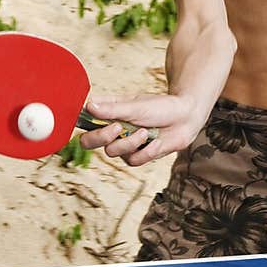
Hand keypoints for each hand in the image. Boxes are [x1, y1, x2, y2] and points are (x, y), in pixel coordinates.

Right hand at [80, 92, 202, 166]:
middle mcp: (113, 130)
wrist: (186, 118)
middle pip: (89, 142)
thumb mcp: (136, 106)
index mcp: (109, 113)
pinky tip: (156, 141)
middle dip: (101, 137)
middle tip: (117, 128)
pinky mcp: (138, 156)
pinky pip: (133, 160)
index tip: (88, 118)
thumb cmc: (161, 107)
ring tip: (146, 131)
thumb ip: (112, 109)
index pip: (84, 119)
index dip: (80, 122)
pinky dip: (146, 151)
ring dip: (130, 142)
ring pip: (112, 152)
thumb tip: (89, 106)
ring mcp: (124, 144)